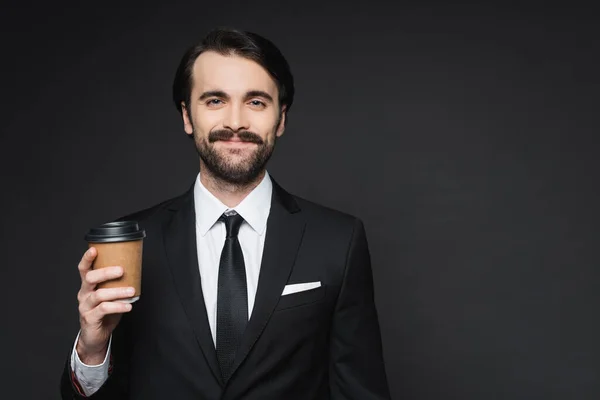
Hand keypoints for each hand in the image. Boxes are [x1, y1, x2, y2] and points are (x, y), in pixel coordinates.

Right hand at [75, 247, 133, 364]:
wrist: (96, 336)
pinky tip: (128, 306)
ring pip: (99, 295)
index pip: (84, 269)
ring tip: (131, 291)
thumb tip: (135, 271)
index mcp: (88, 286)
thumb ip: (117, 284)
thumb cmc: (104, 313)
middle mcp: (84, 294)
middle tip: (121, 270)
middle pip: (90, 278)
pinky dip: (118, 306)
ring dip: (117, 292)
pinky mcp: (90, 318)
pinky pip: (104, 309)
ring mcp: (85, 306)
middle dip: (106, 272)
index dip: (87, 259)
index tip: (94, 249)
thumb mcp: (110, 296)